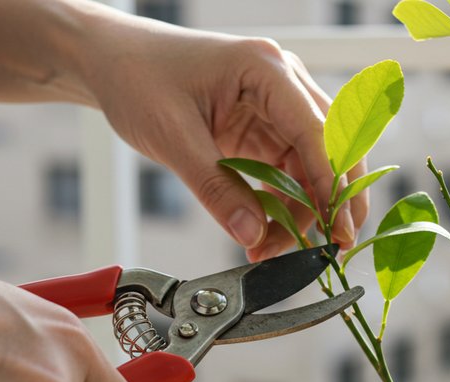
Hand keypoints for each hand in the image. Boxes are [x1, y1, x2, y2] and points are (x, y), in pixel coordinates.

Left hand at [81, 18, 368, 260]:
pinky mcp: (263, 128)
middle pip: (328, 150)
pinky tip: (267, 232)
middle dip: (330, 202)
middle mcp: (281, 83)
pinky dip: (282, 205)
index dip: (331, 184)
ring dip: (301, 211)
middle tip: (330, 250)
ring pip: (310, 168)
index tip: (336, 229)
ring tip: (272, 249)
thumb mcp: (172, 136)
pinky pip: (287, 172)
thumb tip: (252, 234)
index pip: (316, 132)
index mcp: (265, 69)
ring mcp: (275, 106)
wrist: (112, 63)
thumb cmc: (137, 78)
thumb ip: (215, 187)